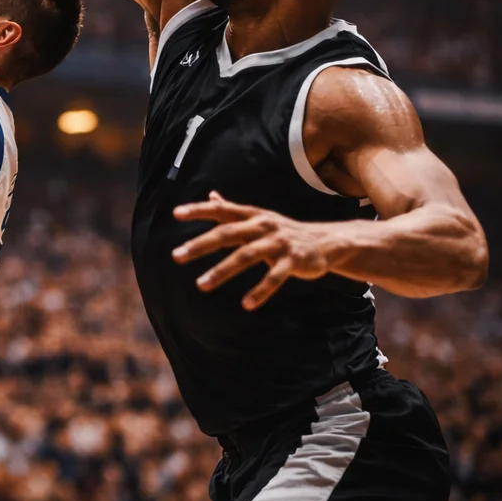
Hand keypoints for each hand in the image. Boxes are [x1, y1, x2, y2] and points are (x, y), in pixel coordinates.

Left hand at [171, 192, 344, 310]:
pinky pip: (274, 276)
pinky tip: (246, 304)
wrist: (326, 241)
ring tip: (201, 285)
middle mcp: (263, 225)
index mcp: (252, 215)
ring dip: (222, 271)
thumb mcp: (258, 218)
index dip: (199, 210)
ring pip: (246, 256)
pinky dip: (260, 290)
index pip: (221, 210)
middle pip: (227, 233)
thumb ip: (232, 210)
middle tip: (176, 256)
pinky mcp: (293, 260)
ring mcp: (278, 243)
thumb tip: (211, 196)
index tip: (175, 213)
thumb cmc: (283, 231)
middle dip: (200, 244)